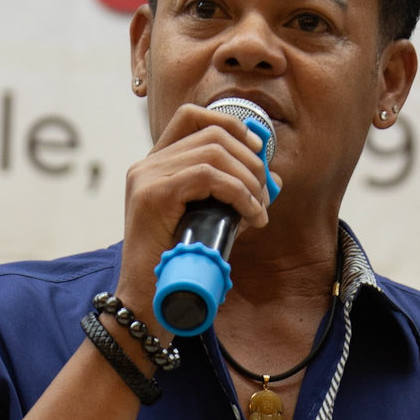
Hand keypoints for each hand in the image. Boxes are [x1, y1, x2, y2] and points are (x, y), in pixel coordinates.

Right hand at [116, 103, 269, 316]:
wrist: (148, 302)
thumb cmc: (178, 265)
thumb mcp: (207, 220)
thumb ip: (230, 194)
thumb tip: (272, 178)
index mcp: (155, 165)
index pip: (191, 116)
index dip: (231, 124)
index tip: (258, 149)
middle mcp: (147, 165)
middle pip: (212, 132)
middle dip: (250, 160)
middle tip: (265, 195)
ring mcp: (146, 177)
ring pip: (214, 153)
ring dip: (248, 180)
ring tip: (258, 210)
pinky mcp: (153, 195)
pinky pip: (208, 176)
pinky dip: (238, 193)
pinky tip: (250, 215)